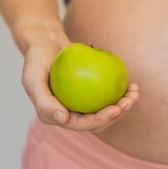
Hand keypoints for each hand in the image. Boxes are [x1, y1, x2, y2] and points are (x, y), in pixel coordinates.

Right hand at [21, 36, 139, 132]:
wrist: (45, 43)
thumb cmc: (37, 60)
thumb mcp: (32, 78)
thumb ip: (44, 102)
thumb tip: (64, 119)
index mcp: (57, 117)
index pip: (82, 125)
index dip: (101, 121)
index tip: (116, 109)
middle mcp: (70, 113)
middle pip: (99, 120)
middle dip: (118, 114)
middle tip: (130, 100)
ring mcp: (82, 103)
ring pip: (106, 109)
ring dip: (124, 104)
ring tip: (135, 92)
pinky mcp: (91, 92)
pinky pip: (108, 94)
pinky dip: (121, 91)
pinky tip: (132, 84)